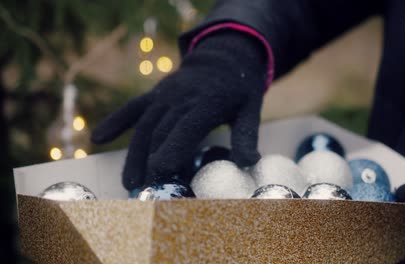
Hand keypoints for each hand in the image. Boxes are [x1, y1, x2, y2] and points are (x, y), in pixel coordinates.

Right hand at [91, 32, 266, 189]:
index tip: (161, 173)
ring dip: (134, 154)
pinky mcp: (154, 95)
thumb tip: (248, 164)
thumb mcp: (251, 110)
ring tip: (129, 181)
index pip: (186, 128)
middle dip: (151, 161)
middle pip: (161, 132)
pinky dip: (115, 121)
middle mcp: (180, 99)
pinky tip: (98, 138)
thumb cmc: (240, 89)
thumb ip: (246, 136)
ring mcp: (164, 96)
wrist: (224, 57)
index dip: (172, 150)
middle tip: (145, 189)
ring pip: (144, 126)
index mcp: (206, 103)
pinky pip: (132, 108)